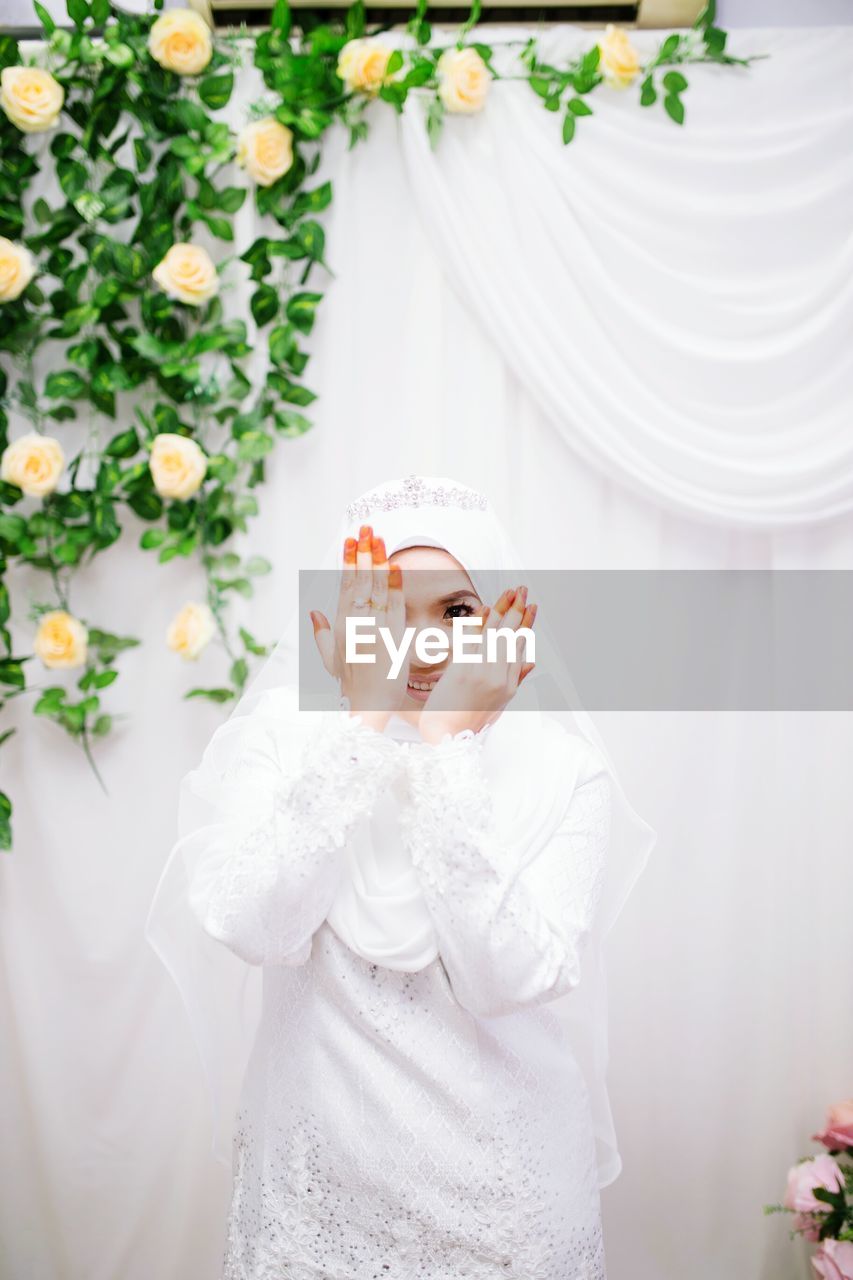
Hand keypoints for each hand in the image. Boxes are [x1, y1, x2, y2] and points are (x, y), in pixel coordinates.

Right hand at [310, 524, 408, 732]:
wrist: (367, 707)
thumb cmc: (351, 685)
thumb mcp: (330, 659)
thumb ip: (321, 633)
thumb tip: (313, 610)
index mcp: (340, 626)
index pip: (345, 586)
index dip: (349, 562)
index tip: (351, 540)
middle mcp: (355, 624)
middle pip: (360, 581)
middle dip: (363, 552)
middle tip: (366, 527)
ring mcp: (374, 630)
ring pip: (376, 589)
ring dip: (378, 561)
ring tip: (380, 538)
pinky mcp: (392, 638)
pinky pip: (394, 607)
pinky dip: (395, 586)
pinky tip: (395, 566)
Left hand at [419, 585, 535, 745]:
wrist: (448, 735)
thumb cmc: (471, 720)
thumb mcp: (500, 703)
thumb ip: (515, 679)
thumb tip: (532, 661)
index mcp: (509, 684)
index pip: (520, 646)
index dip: (527, 624)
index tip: (533, 606)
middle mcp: (498, 677)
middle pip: (510, 636)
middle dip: (518, 610)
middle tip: (523, 590)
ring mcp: (480, 673)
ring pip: (494, 635)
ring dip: (502, 609)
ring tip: (510, 592)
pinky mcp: (462, 671)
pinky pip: (472, 641)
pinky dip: (478, 623)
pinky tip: (483, 608)